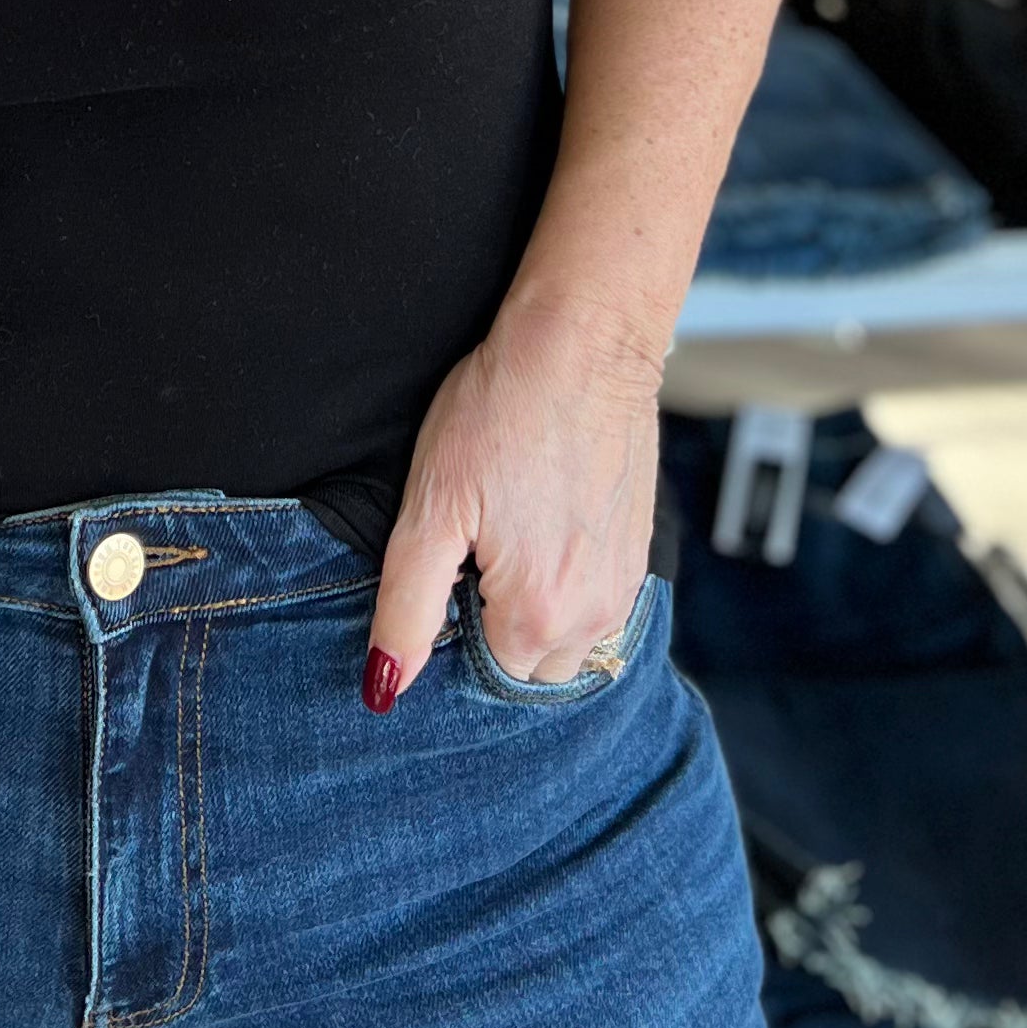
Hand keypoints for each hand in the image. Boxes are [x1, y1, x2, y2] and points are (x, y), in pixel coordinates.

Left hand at [365, 302, 662, 706]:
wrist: (586, 342)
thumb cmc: (502, 410)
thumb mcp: (434, 505)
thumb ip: (408, 606)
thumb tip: (385, 685)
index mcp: (538, 615)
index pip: (483, 676)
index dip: (452, 631)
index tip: (444, 573)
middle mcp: (595, 615)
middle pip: (529, 668)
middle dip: (495, 632)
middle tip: (471, 553)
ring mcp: (626, 583)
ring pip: (569, 641)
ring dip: (534, 613)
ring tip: (505, 537)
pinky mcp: (640, 550)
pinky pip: (599, 603)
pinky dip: (567, 586)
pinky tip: (540, 525)